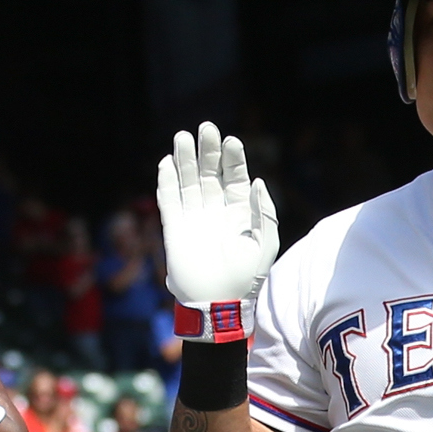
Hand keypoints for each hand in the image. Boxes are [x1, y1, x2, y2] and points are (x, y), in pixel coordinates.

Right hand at [153, 123, 277, 314]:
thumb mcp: (265, 242)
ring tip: (183, 137)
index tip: (231, 142)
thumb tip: (258, 180)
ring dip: (185, 159)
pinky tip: (167, 163)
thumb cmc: (247, 277)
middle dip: (208, 151)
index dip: (233, 158)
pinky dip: (167, 182)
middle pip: (210, 173)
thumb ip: (265, 211)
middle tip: (206, 128)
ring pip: (188, 182)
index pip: (235, 177)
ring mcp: (194, 218)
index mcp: (239, 211)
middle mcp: (215, 210)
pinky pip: (169, 200)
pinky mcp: (175, 228)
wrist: (219, 303)